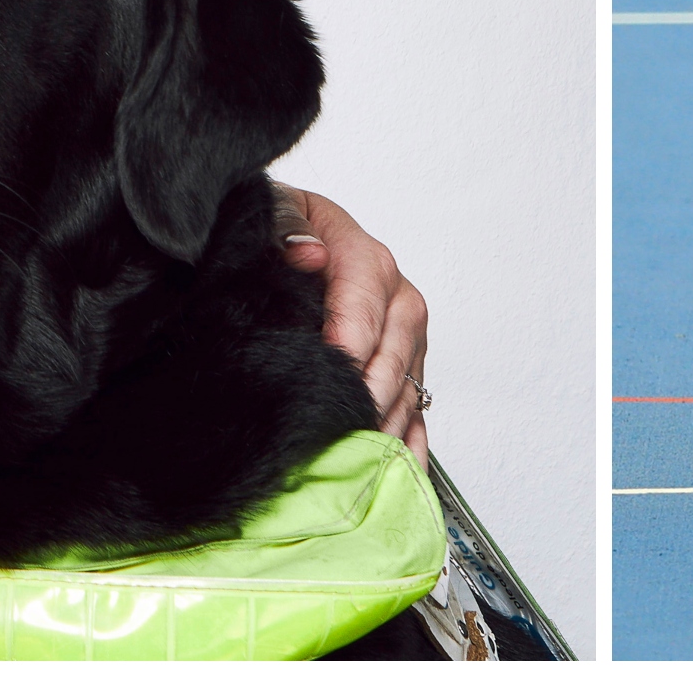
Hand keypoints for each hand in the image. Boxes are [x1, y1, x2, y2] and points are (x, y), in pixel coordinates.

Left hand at [272, 183, 430, 466]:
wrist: (291, 232)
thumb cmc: (283, 227)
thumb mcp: (275, 213)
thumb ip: (286, 226)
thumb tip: (308, 252)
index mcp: (367, 260)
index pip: (364, 310)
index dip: (348, 349)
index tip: (331, 381)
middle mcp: (396, 299)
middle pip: (393, 357)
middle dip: (369, 399)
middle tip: (344, 437)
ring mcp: (405, 338)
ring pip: (408, 390)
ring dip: (386, 429)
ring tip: (362, 468)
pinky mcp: (406, 368)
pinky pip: (416, 411)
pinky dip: (410, 446)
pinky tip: (400, 478)